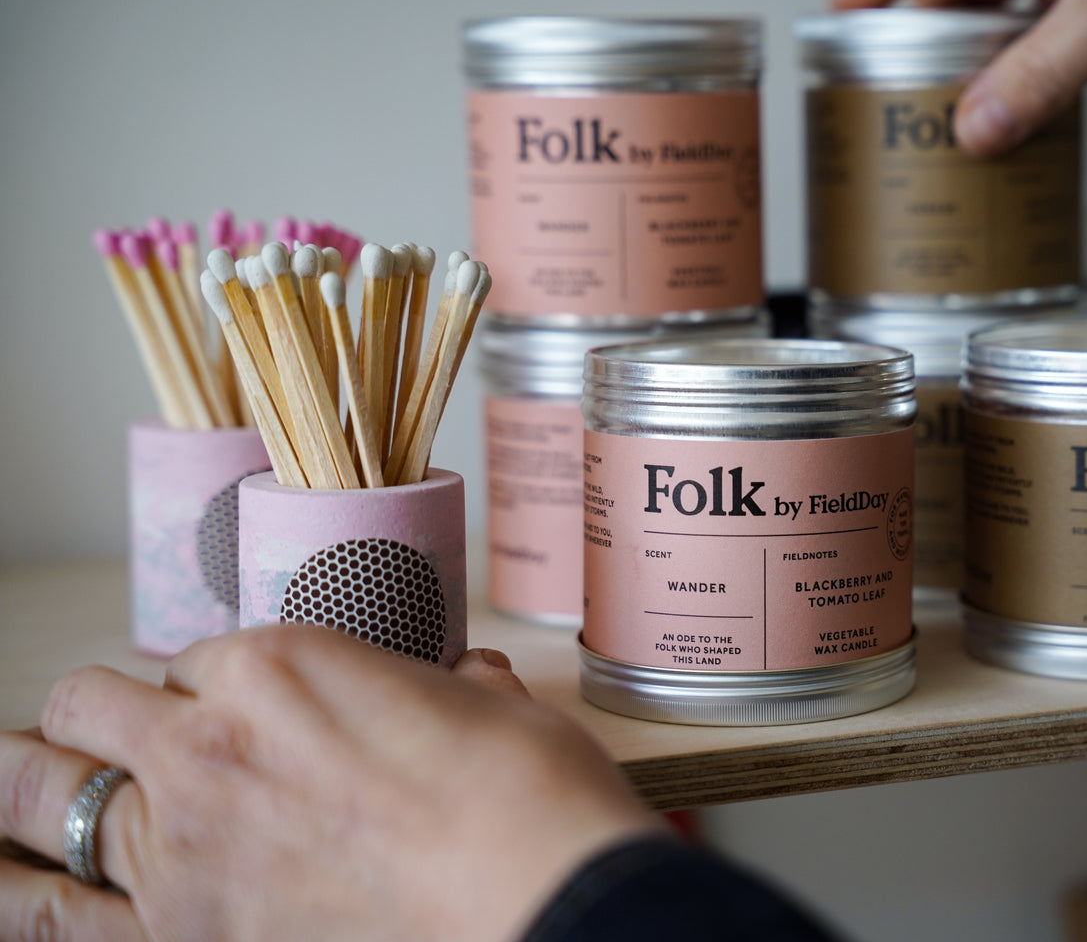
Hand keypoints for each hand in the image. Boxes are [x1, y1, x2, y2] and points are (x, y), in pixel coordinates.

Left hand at [0, 626, 664, 941]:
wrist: (546, 901)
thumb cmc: (528, 798)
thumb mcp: (493, 707)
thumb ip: (449, 686)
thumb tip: (460, 683)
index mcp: (281, 665)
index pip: (203, 659)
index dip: (225, 683)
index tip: (253, 708)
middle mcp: (209, 743)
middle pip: (96, 707)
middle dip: (110, 715)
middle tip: (138, 738)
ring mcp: (179, 849)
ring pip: (42, 791)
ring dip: (28, 780)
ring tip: (14, 777)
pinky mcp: (180, 939)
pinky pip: (52, 919)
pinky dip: (25, 896)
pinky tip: (8, 886)